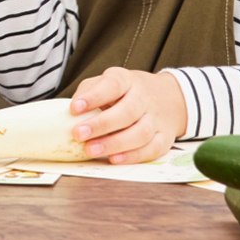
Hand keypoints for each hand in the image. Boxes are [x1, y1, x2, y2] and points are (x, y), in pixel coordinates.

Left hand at [69, 66, 188, 163]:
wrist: (169, 98)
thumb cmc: (127, 93)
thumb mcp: (107, 82)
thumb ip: (88, 93)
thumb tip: (69, 112)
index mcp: (126, 80)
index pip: (112, 85)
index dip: (93, 97)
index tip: (74, 108)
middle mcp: (144, 98)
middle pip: (127, 111)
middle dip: (101, 124)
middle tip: (78, 134)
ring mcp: (156, 119)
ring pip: (140, 132)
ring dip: (114, 144)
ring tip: (91, 150)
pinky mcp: (164, 138)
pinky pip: (152, 149)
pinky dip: (133, 156)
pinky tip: (115, 159)